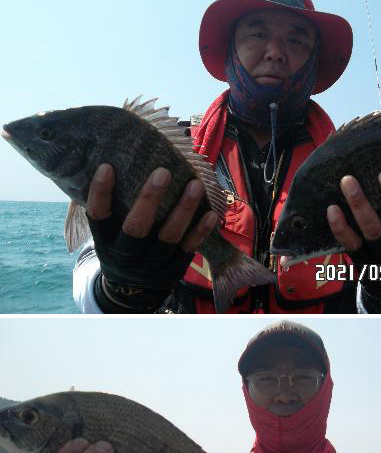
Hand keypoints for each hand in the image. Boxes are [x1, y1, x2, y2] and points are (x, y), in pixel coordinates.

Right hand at [86, 161, 215, 264]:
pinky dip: (200, 231)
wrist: (130, 293)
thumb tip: (112, 159)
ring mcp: (151, 264)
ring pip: (168, 237)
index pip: (98, 216)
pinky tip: (210, 213)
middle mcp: (126, 254)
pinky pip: (188, 249)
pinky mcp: (172, 270)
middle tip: (163, 172)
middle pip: (136, 228)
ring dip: (183, 210)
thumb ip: (110, 207)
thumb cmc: (119, 247)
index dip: (100, 192)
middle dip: (149, 199)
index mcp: (105, 241)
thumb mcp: (107, 234)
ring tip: (195, 184)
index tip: (106, 167)